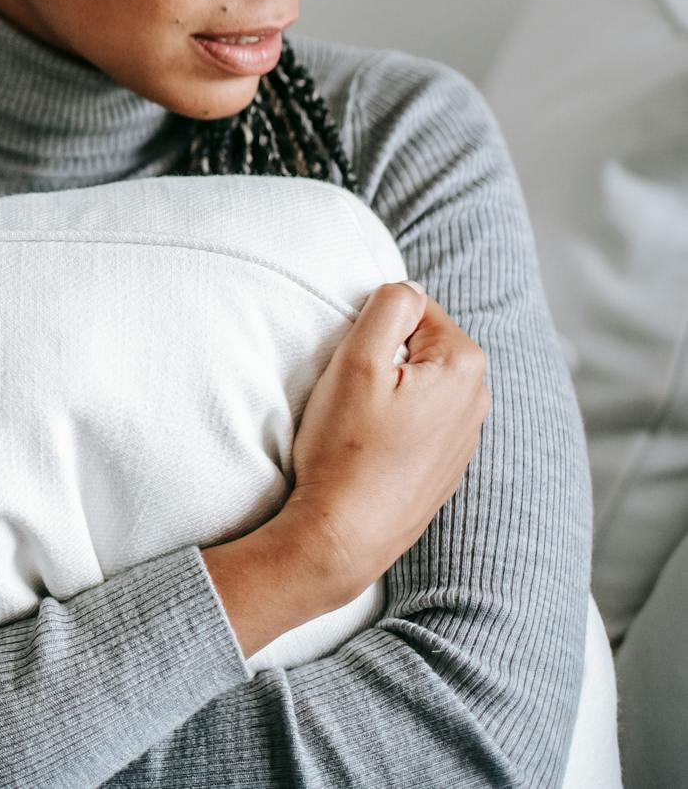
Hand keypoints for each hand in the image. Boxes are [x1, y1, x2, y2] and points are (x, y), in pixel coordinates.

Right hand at [278, 281, 492, 600]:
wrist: (345, 535)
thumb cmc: (346, 448)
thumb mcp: (357, 360)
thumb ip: (388, 307)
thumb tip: (407, 288)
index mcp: (464, 365)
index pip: (414, 307)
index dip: (372, 328)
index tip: (352, 364)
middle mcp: (478, 400)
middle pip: (419, 346)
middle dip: (382, 358)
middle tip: (351, 393)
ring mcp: (465, 438)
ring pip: (418, 385)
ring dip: (387, 392)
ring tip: (358, 424)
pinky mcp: (446, 468)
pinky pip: (419, 422)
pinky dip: (394, 426)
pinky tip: (369, 451)